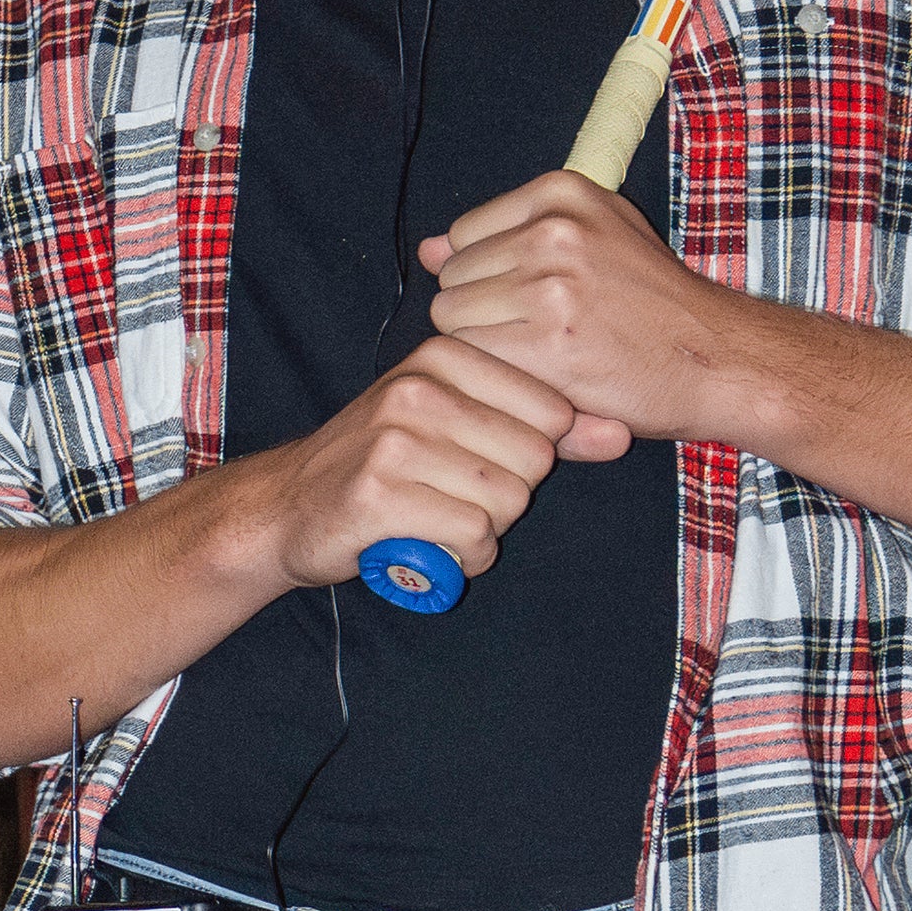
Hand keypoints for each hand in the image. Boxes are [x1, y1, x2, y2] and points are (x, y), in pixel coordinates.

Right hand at [249, 336, 581, 590]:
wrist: (289, 505)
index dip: (530, 454)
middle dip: (508, 494)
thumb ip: (546, 426)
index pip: (550, 413)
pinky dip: (463, 557)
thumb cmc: (387, 461)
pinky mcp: (380, 495)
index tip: (485, 459)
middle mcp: (420, 387)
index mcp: (445, 353)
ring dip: (485, 529)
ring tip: (441, 516)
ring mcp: (395, 440)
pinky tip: (431, 545)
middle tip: (457, 494)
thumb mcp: (463, 422)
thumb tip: (622, 432)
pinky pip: (473, 537)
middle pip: (533, 461)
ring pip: (507, 501)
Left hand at [421, 172, 739, 443]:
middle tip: (538, 331)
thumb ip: (506, 235)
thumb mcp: (593, 235)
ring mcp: (549, 287)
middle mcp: (552, 231)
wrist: (716, 356)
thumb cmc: (654, 299)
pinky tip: (541, 375)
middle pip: (452, 278)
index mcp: (562, 192)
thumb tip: (425, 249)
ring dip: (486, 345)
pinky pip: (476, 357)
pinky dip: (499, 374)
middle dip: (481, 311)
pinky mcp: (548, 344)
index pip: (462, 235)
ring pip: (455, 319)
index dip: (488, 276)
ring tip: (540, 352)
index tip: (531, 296)